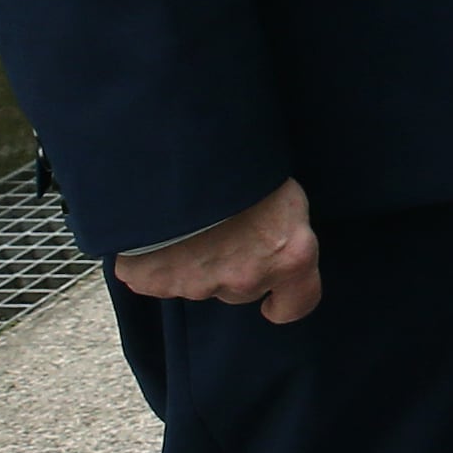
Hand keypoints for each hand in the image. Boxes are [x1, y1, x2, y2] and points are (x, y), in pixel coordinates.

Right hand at [115, 178, 322, 324]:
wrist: (181, 148)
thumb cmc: (242, 163)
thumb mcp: (283, 194)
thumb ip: (280, 233)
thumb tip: (269, 243)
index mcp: (290, 255)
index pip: (299, 303)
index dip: (286, 303)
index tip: (275, 303)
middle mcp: (246, 277)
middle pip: (240, 288)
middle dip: (233, 266)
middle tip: (222, 228)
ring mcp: (197, 283)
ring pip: (197, 282)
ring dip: (193, 260)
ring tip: (188, 219)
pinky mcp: (152, 279)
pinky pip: (153, 276)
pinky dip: (152, 259)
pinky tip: (157, 228)